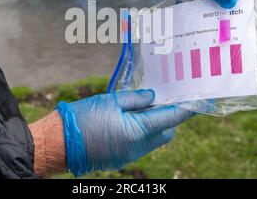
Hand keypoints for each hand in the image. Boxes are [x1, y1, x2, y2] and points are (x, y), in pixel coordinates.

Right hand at [56, 89, 193, 175]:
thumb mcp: (111, 101)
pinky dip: (140, 132)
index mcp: (138, 131)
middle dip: (167, 117)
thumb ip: (136, 99)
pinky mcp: (120, 159)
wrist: (58, 144)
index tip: (197, 101)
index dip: (185, 109)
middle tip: (157, 100)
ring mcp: (129, 156)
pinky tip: (127, 119)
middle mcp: (138, 148)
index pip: (171, 119)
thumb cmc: (83, 119)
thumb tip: (153, 97)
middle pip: (165, 132)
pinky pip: (139, 145)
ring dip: (153, 125)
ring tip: (139, 107)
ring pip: (153, 140)